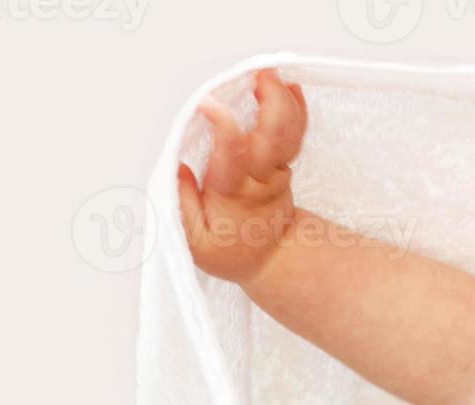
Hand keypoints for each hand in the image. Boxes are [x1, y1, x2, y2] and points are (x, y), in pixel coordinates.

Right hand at [177, 68, 307, 286]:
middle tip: (261, 75)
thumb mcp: (194, 240)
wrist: (271, 260)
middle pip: (272, 138)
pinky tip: (292, 87)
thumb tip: (178, 167)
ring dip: (284, 100)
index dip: (223, 128)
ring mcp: (277, 171)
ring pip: (288, 134)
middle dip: (271, 104)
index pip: (232, 155)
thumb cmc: (228, 249)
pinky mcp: (284, 167)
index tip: (208, 103)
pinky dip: (296, 110)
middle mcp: (260, 178)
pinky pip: (293, 135)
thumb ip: (182, 203)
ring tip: (272, 73)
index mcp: (234, 192)